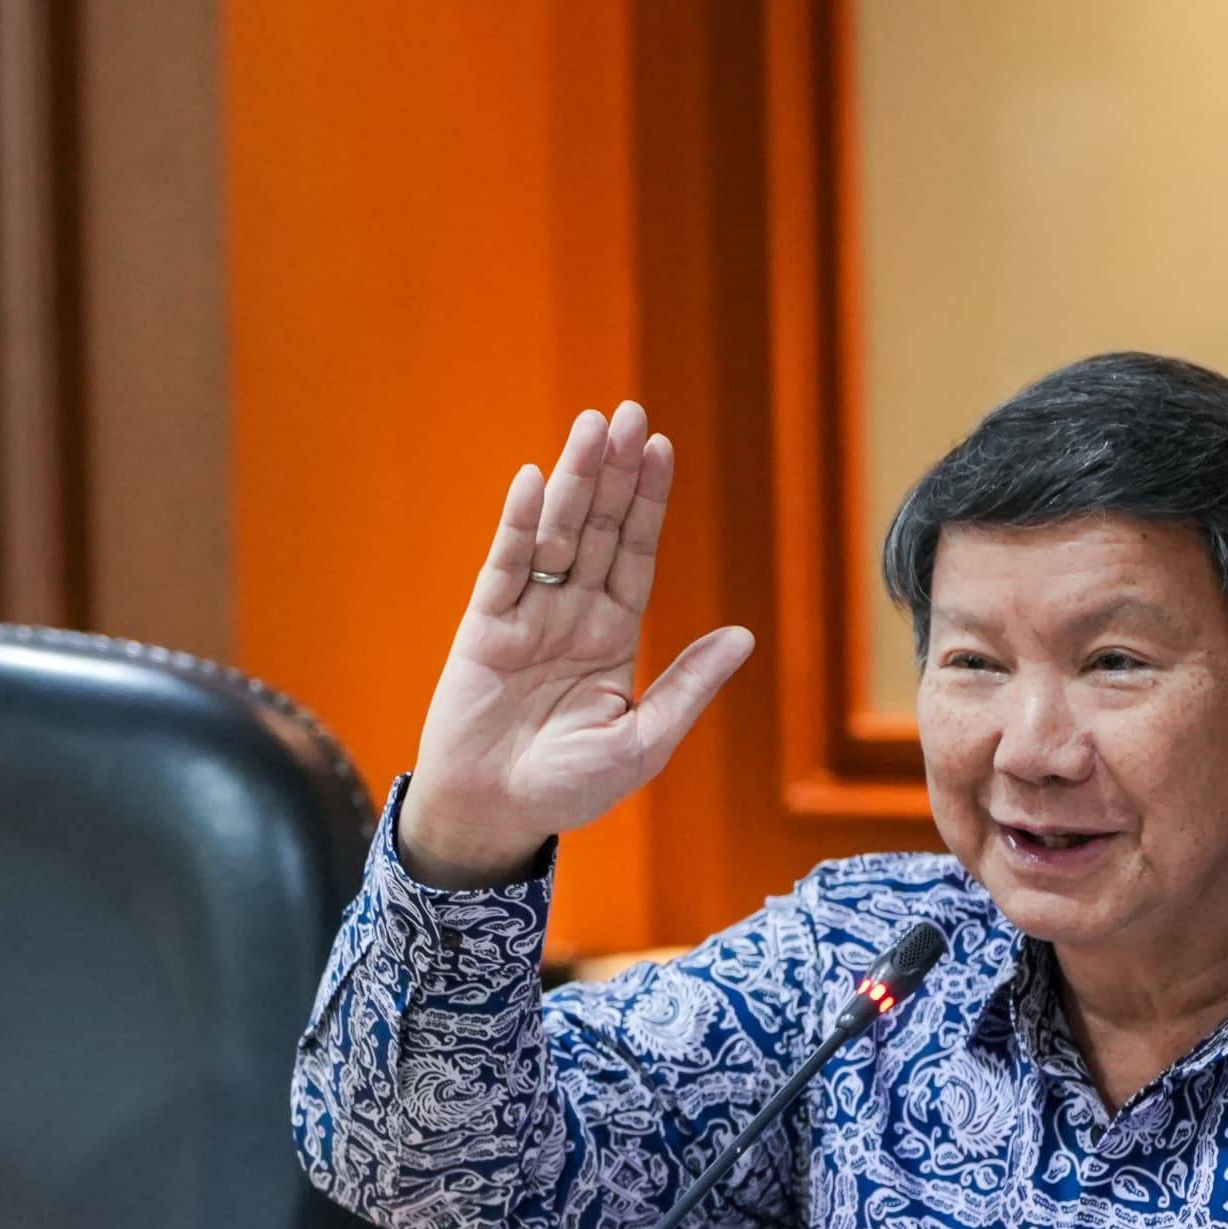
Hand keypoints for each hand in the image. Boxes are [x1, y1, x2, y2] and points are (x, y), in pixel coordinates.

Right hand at [395, 400, 756, 887]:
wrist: (494, 816)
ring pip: (554, 536)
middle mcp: (573, 615)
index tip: (660, 447)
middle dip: (613, 472)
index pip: (635, 554)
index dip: (647, 502)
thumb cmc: (568, 789)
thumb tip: (742, 636)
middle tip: (627, 412)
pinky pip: (504, 568)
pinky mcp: (484, 629)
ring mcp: (527, 617)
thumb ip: (686, 686)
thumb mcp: (643, 742)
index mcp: (614, 636)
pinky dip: (516, 526)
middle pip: (597, 529)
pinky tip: (530, 484)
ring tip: (589, 428)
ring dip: (571, 482)